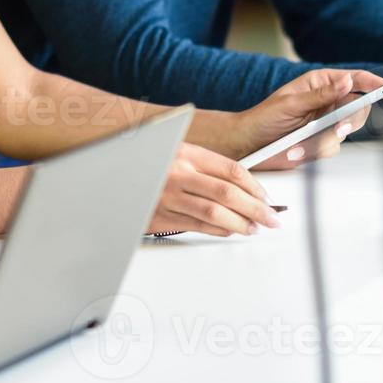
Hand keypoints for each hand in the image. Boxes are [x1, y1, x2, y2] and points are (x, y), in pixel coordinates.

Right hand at [147, 142, 280, 236]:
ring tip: (253, 228)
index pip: (231, 170)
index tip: (265, 197)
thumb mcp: (174, 151)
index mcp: (185, 152)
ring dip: (240, 223)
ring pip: (215, 214)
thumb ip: (204, 165)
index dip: (254, 186)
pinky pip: (197, 227)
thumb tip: (239, 185)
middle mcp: (178, 173)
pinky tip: (229, 230)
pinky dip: (218, 231)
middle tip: (271, 218)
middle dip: (256, 208)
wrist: (111, 177)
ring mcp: (168, 196)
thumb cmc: (148, 163)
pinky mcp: (160, 217)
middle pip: (228, 193)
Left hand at [238, 68, 382, 170]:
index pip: (355, 80)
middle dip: (350, 120)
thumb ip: (321, 95)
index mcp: (319, 83)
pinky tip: (295, 150)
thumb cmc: (263, 118)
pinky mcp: (321, 142)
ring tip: (300, 142)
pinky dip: (314, 150)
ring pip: (345, 131)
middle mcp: (327, 102)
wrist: (249, 145)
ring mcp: (325, 123)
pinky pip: (332, 147)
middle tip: (340, 128)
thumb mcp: (291, 104)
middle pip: (359, 108)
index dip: (375, 85)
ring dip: (323, 139)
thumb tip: (348, 81)